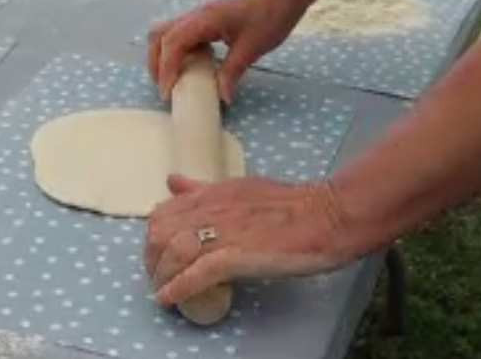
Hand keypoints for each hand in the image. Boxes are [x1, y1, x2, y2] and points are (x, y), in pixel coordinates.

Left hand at [144, 175, 355, 307]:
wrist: (328, 214)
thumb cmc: (292, 204)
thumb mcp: (240, 187)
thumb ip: (204, 189)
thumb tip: (173, 182)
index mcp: (213, 192)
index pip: (163, 211)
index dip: (154, 236)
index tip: (159, 253)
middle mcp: (212, 209)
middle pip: (159, 232)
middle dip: (152, 257)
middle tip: (159, 275)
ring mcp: (224, 231)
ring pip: (173, 252)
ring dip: (162, 274)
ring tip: (165, 290)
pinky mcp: (237, 254)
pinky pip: (197, 273)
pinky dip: (179, 287)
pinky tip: (170, 298)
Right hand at [147, 0, 306, 101]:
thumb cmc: (270, 17)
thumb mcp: (252, 48)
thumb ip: (232, 72)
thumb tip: (222, 97)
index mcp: (204, 20)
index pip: (172, 44)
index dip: (166, 69)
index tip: (168, 93)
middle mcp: (196, 15)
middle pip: (159, 35)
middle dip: (156, 63)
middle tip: (167, 87)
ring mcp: (200, 16)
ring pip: (167, 32)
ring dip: (163, 55)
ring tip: (173, 79)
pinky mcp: (206, 19)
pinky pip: (181, 34)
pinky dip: (177, 51)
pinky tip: (191, 66)